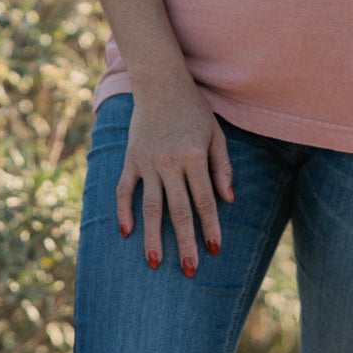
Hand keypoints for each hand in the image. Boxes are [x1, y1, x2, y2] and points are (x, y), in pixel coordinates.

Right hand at [116, 79, 234, 276]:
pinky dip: (123, 211)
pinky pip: (124, 190)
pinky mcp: (130, 159)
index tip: (214, 250)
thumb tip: (229, 200)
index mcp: (193, 156)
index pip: (204, 200)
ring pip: (150, 207)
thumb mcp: (215, 133)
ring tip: (155, 263)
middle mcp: (169, 162)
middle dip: (185, 242)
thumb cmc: (194, 110)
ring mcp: (147, 162)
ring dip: (152, 237)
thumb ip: (222, 166)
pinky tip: (127, 232)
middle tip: (189, 269)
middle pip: (178, 210)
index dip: (210, 227)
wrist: (161, 84)